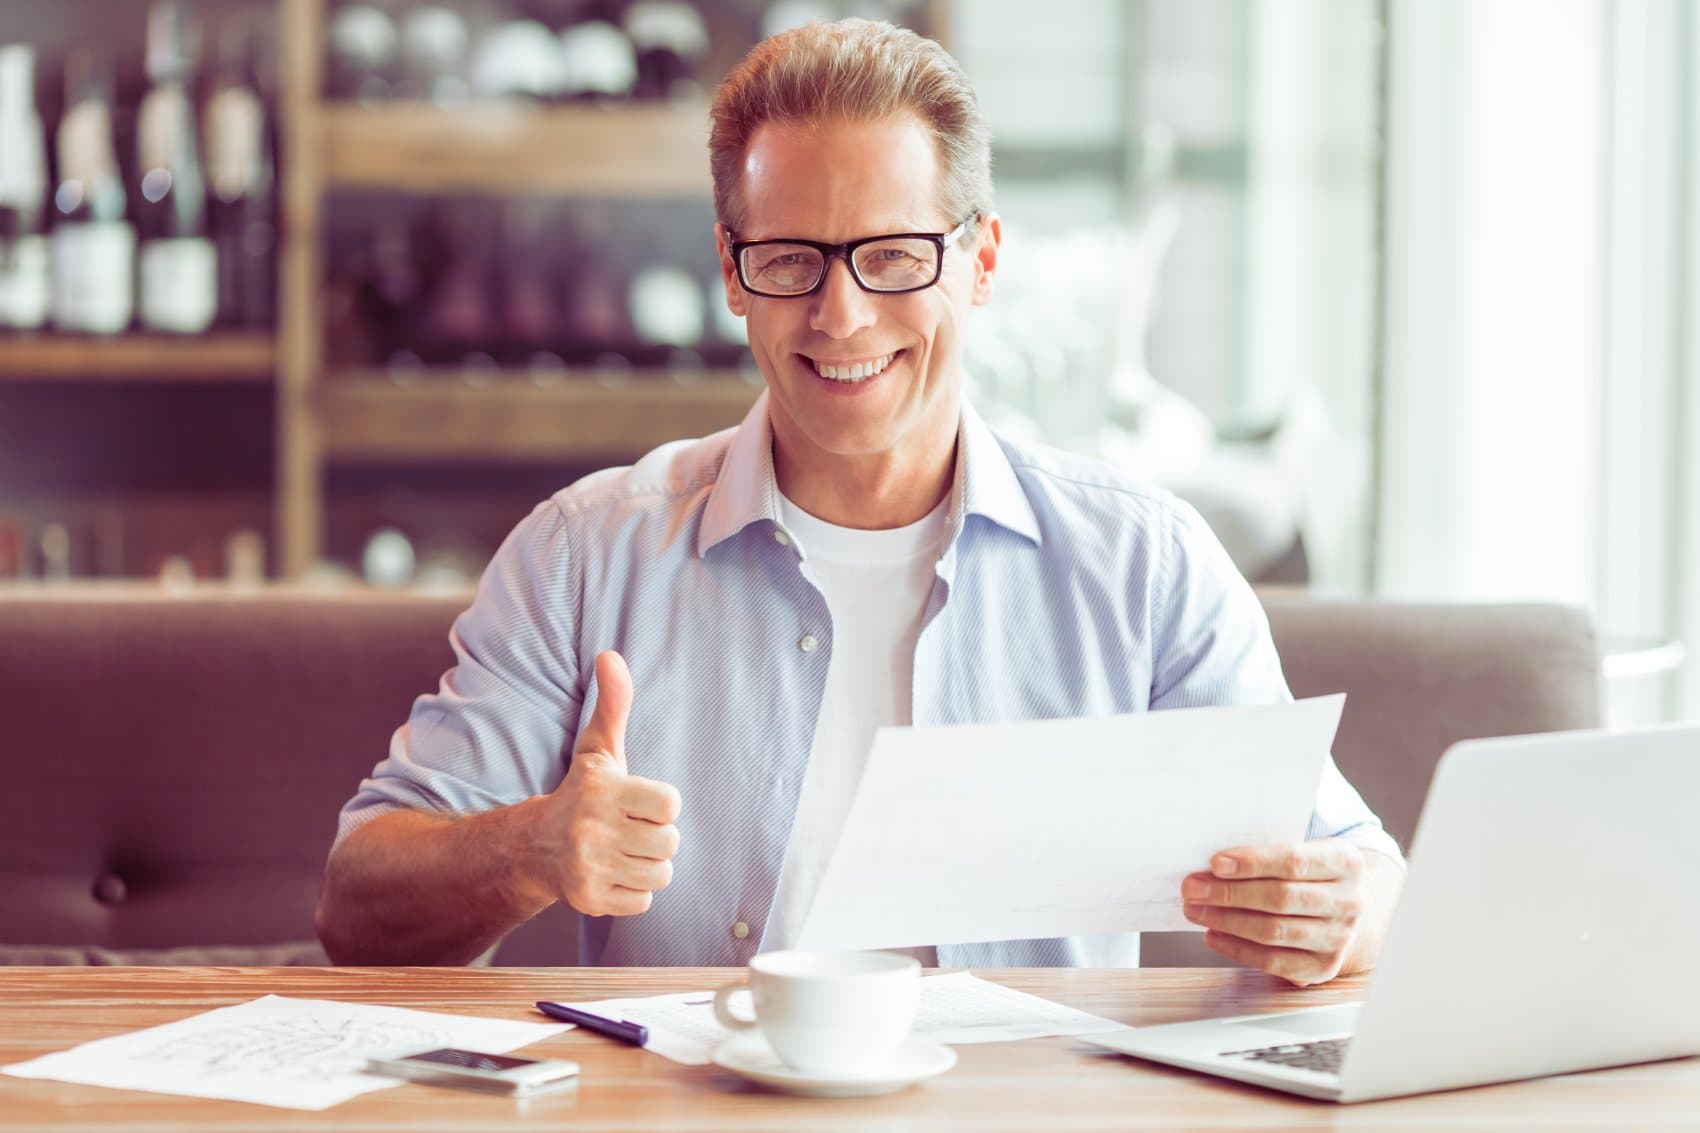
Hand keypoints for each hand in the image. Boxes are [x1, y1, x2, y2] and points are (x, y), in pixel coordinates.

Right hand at [525, 651, 681, 916]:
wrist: (535, 847)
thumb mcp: (598, 748)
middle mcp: (591, 829)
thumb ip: (613, 704)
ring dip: (648, 864)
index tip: (640, 800)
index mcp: (601, 790)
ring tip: (623, 850)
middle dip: (657, 836)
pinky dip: (633, 890)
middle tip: (632, 829)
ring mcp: (588, 867)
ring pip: (660, 874)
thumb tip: (609, 654)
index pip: (670, 804)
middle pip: (670, 842)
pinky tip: (613, 873)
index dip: (662, 803)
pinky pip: (643, 901)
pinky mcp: (588, 900)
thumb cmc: (582, 793)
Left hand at [1181, 839, 1365, 986]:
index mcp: (1346, 861)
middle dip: (1229, 893)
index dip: (1253, 863)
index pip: (1294, 861)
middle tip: (1192, 888)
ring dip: (1226, 920)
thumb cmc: (1309, 872)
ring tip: (1195, 909)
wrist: (1341, 908)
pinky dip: (1237, 948)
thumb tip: (1213, 863)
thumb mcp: (1303, 849)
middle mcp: (1349, 902)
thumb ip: (1268, 851)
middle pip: (1280, 898)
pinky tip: (1213, 935)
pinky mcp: (1323, 967)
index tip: (1215, 863)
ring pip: (1274, 931)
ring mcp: (1339, 938)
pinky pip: (1273, 961)